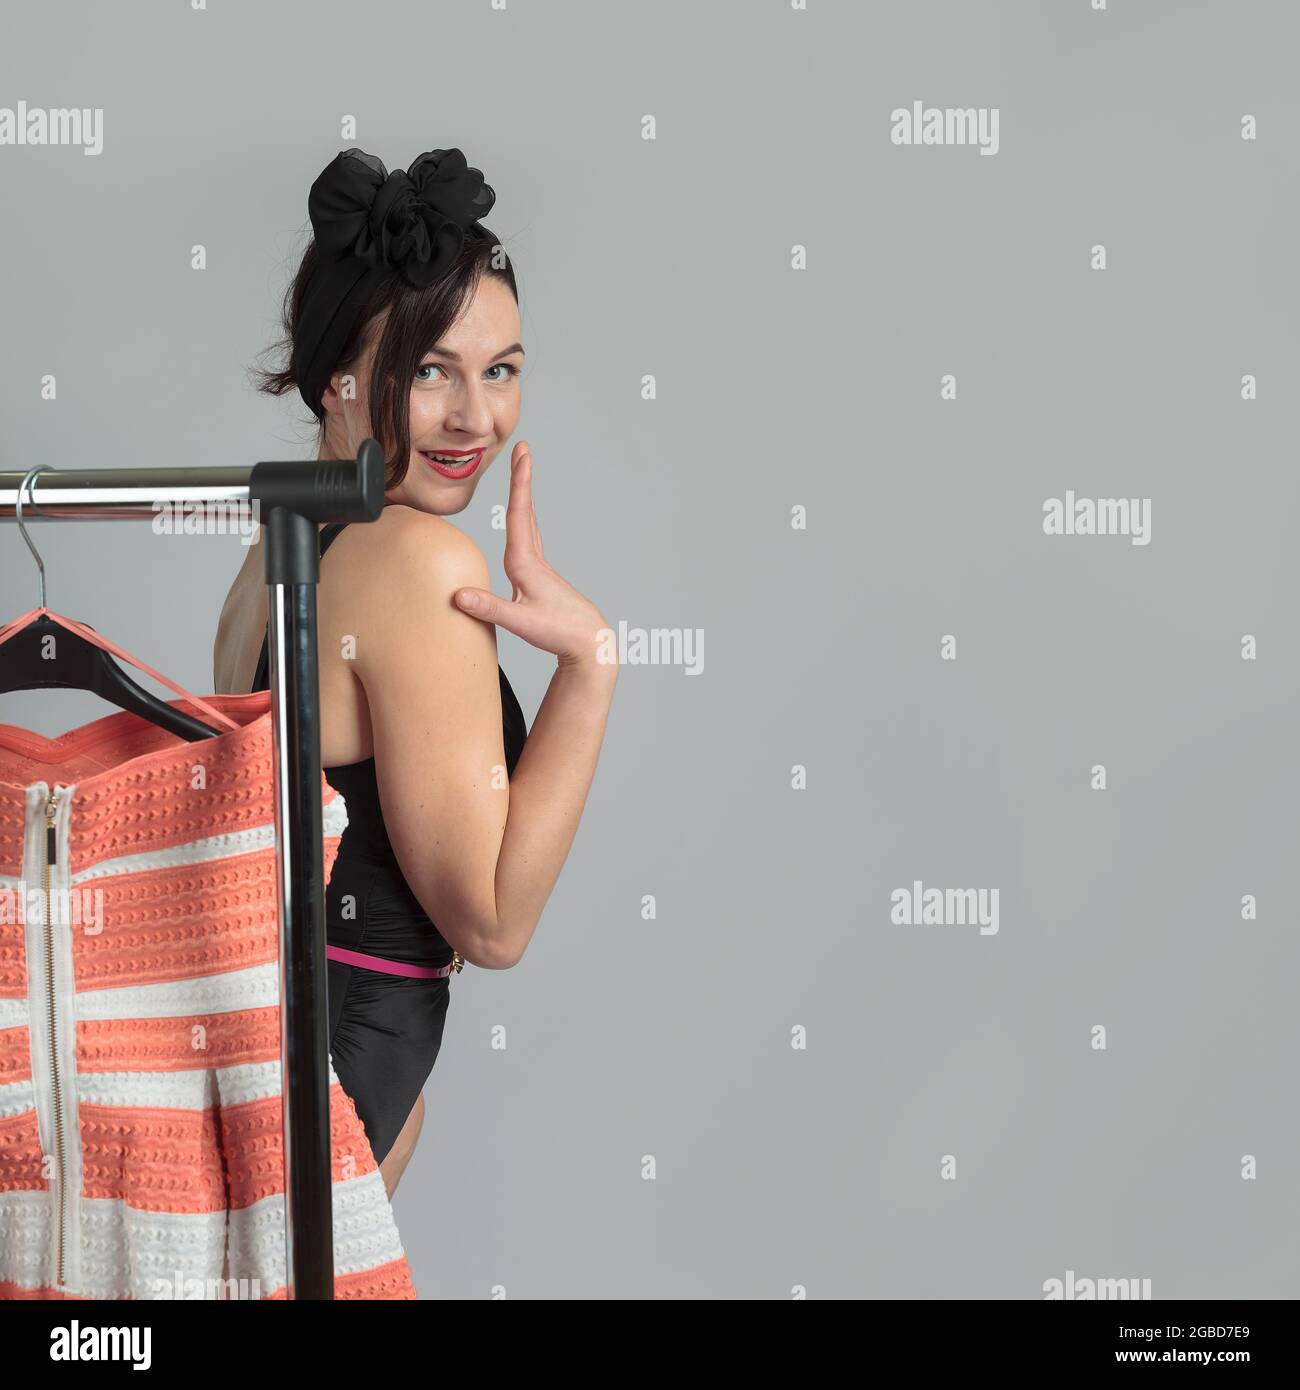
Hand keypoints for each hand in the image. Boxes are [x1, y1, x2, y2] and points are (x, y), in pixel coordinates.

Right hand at [452, 442, 615, 672]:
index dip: (519, 483)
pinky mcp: (541, 580)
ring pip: (530, 525)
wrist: (589, 644)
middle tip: (522, 450)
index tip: (522, 454)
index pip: (520, 515)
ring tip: (522, 476)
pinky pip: (530, 541)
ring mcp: (539, 569)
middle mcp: (534, 561)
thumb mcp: (521, 623)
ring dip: (523, 498)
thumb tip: (457, 595)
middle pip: (526, 512)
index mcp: (526, 564)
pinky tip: (523, 526)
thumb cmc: (559, 632)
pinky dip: (525, 522)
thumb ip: (489, 608)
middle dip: (522, 480)